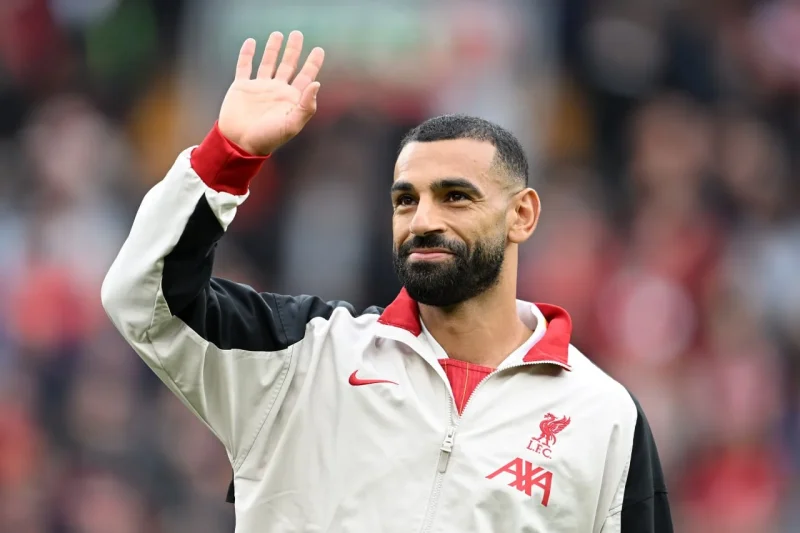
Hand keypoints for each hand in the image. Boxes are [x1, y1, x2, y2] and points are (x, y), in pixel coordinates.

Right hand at [218, 31, 324, 155]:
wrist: (240, 143)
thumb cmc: (268, 138)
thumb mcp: (292, 124)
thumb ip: (306, 106)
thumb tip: (316, 83)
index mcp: (291, 99)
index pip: (305, 77)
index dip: (312, 64)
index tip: (319, 50)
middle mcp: (277, 91)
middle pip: (288, 65)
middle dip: (293, 50)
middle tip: (297, 34)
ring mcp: (259, 88)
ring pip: (268, 63)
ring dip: (273, 49)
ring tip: (278, 34)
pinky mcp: (241, 87)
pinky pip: (244, 66)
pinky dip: (247, 54)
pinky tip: (251, 42)